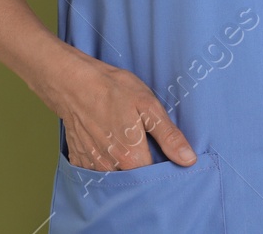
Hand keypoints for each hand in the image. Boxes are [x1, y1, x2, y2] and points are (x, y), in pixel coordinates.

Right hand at [47, 51, 195, 171]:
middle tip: (145, 143)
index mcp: (131, 157)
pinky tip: (109, 143)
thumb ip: (168, 136)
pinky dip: (105, 162)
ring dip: (123, 166)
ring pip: (115, 176)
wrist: (73, 83)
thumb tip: (189, 160)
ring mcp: (91, 165)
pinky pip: (96, 171)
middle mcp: (109, 167)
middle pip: (134, 178)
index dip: (163, 166)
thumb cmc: (113, 90)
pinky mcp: (78, 159)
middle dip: (143, 168)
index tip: (166, 155)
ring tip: (127, 141)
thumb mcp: (148, 106)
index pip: (154, 177)